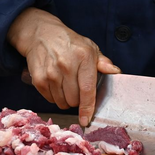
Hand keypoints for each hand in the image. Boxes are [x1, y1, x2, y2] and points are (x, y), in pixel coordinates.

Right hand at [8, 8, 119, 125]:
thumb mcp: (89, 48)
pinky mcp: (39, 79)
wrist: (41, 34)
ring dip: (65, 99)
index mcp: (84, 58)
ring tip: (65, 84)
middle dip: (77, 100)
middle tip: (75, 87)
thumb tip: (115, 72)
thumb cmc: (69, 43)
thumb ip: (103, 63)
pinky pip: (50, 99)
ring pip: (62, 102)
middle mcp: (67, 65)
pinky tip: (55, 83)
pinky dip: (54, 96)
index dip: (87, 108)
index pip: (87, 90)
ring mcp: (51, 73)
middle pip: (74, 100)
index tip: (86, 120)